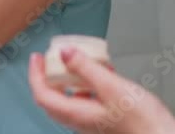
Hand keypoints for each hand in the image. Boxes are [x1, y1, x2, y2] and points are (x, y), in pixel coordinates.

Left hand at [29, 48, 174, 133]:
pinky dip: (89, 85)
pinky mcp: (106, 121)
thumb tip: (63, 52)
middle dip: (48, 76)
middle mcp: (80, 122)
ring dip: (70, 79)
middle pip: (53, 99)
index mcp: (76, 115)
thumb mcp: (111, 86)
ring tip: (80, 59)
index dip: (35, 75)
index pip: (43, 96)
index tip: (36, 56)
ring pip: (71, 99)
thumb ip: (86, 68)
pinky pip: (88, 100)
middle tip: (50, 57)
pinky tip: (105, 72)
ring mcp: (92, 123)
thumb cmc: (139, 116)